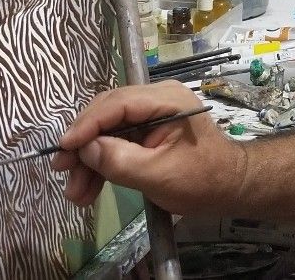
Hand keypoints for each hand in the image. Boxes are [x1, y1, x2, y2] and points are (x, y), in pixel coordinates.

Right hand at [50, 81, 245, 213]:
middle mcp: (156, 100)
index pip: (116, 103)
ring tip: (75, 194)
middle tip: (62, 171)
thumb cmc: (203, 180)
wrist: (232, 189)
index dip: (86, 124)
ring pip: (108, 131)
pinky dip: (102, 164)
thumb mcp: (159, 175)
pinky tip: (88, 189)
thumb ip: (120, 160)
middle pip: (107, 115)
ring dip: (89, 161)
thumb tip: (85, 149)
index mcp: (165, 100)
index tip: (64, 147)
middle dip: (83, 145)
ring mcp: (151, 116)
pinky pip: (117, 143)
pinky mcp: (147, 133)